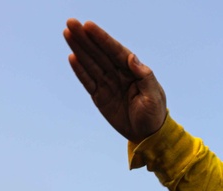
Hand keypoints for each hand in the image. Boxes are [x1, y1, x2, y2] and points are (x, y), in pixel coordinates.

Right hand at [63, 19, 167, 142]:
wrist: (148, 136)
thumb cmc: (155, 115)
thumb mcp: (154, 96)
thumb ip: (145, 76)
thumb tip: (132, 58)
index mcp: (133, 71)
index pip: (115, 51)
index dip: (102, 38)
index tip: (88, 26)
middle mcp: (119, 74)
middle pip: (99, 53)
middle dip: (85, 38)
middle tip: (71, 23)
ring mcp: (108, 84)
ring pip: (91, 63)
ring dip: (79, 49)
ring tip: (67, 33)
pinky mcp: (100, 96)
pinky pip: (88, 81)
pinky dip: (80, 70)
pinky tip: (72, 57)